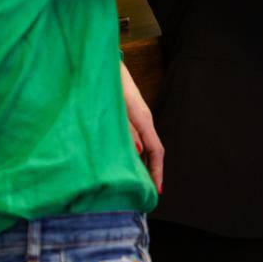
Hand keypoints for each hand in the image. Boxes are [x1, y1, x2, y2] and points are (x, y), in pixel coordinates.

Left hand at [120, 61, 163, 192]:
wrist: (105, 67)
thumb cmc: (108, 87)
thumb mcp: (115, 110)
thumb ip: (126, 131)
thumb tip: (139, 152)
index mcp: (143, 120)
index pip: (157, 151)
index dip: (157, 172)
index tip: (157, 191)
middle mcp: (145, 121)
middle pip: (154, 152)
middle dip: (153, 173)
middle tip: (147, 194)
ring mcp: (140, 119)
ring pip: (147, 147)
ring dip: (144, 165)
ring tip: (138, 184)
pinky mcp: (132, 118)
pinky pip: (139, 140)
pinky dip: (137, 155)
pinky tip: (129, 164)